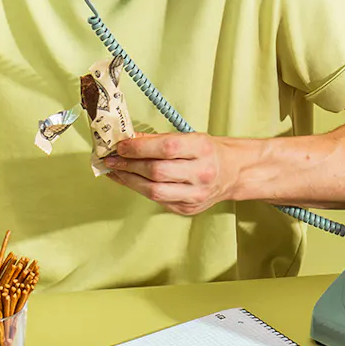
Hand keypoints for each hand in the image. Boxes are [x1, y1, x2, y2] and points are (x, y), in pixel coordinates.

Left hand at [101, 133, 248, 215]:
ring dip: (129, 180)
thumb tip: (127, 140)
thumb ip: (159, 139)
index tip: (121, 146)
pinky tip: (129, 181)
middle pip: (157, 172)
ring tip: (116, 171)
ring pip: (154, 191)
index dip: (139, 147)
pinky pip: (157, 200)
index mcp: (203, 148)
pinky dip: (139, 189)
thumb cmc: (208, 151)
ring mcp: (196, 194)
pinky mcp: (188, 208)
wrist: (233, 172)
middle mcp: (202, 173)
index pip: (166, 148)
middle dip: (129, 165)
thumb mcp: (189, 137)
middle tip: (112, 159)